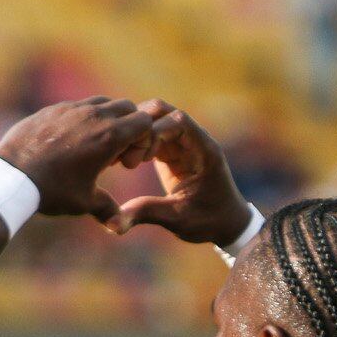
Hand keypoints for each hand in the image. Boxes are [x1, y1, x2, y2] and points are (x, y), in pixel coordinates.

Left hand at [0, 97, 157, 220]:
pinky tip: (71, 143)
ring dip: (107, 120)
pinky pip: (79, 106)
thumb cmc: (52, 190)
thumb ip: (107, 209)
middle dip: (129, 127)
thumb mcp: (84, 202)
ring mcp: (72, 108)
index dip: (144, 142)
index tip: (126, 164)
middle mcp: (94, 116)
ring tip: (93, 147)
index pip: (146, 122)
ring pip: (103, 103)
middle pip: (128, 108)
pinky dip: (84, 119)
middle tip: (115, 154)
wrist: (11, 176)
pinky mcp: (53, 108)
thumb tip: (118, 225)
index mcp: (110, 136)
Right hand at [105, 100, 254, 246]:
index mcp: (204, 150)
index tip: (142, 159)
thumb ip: (147, 213)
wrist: (224, 225)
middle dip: (140, 129)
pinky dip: (134, 144)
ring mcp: (182, 144)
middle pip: (162, 112)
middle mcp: (194, 140)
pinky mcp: (171, 152)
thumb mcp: (178, 220)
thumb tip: (113, 223)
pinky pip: (149, 136)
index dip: (155, 132)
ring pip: (152, 121)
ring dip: (134, 136)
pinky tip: (121, 162)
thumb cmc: (209, 222)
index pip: (178, 120)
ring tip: (120, 161)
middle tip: (125, 158)